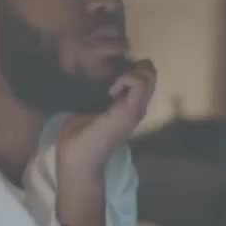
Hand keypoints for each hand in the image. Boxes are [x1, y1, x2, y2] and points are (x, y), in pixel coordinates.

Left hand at [57, 59, 156, 176]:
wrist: (76, 158)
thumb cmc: (77, 137)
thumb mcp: (88, 108)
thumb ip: (96, 94)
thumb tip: (92, 77)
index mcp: (127, 107)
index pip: (142, 77)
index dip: (128, 69)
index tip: (107, 79)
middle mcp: (136, 107)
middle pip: (149, 74)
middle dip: (131, 67)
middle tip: (111, 80)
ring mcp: (136, 110)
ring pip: (149, 75)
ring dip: (129, 72)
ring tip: (112, 86)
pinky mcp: (131, 111)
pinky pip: (140, 82)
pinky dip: (127, 78)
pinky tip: (111, 90)